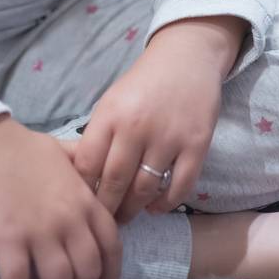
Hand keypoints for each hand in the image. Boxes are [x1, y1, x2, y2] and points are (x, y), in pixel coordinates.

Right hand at [0, 116, 123, 278]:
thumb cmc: (21, 147)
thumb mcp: (64, 151)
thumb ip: (85, 166)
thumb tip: (99, 174)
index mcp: (85, 200)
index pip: (111, 247)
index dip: (110, 275)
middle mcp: (69, 219)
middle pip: (87, 272)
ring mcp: (39, 231)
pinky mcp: (7, 239)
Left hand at [72, 34, 224, 225]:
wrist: (187, 58)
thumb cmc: (143, 83)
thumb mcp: (111, 102)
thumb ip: (99, 136)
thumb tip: (84, 180)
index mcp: (110, 115)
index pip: (87, 164)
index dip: (82, 190)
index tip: (82, 203)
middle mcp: (137, 127)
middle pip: (113, 182)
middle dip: (106, 208)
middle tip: (103, 220)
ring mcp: (169, 137)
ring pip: (145, 189)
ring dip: (134, 210)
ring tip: (127, 216)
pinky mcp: (196, 145)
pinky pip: (179, 187)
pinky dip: (166, 204)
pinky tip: (156, 207)